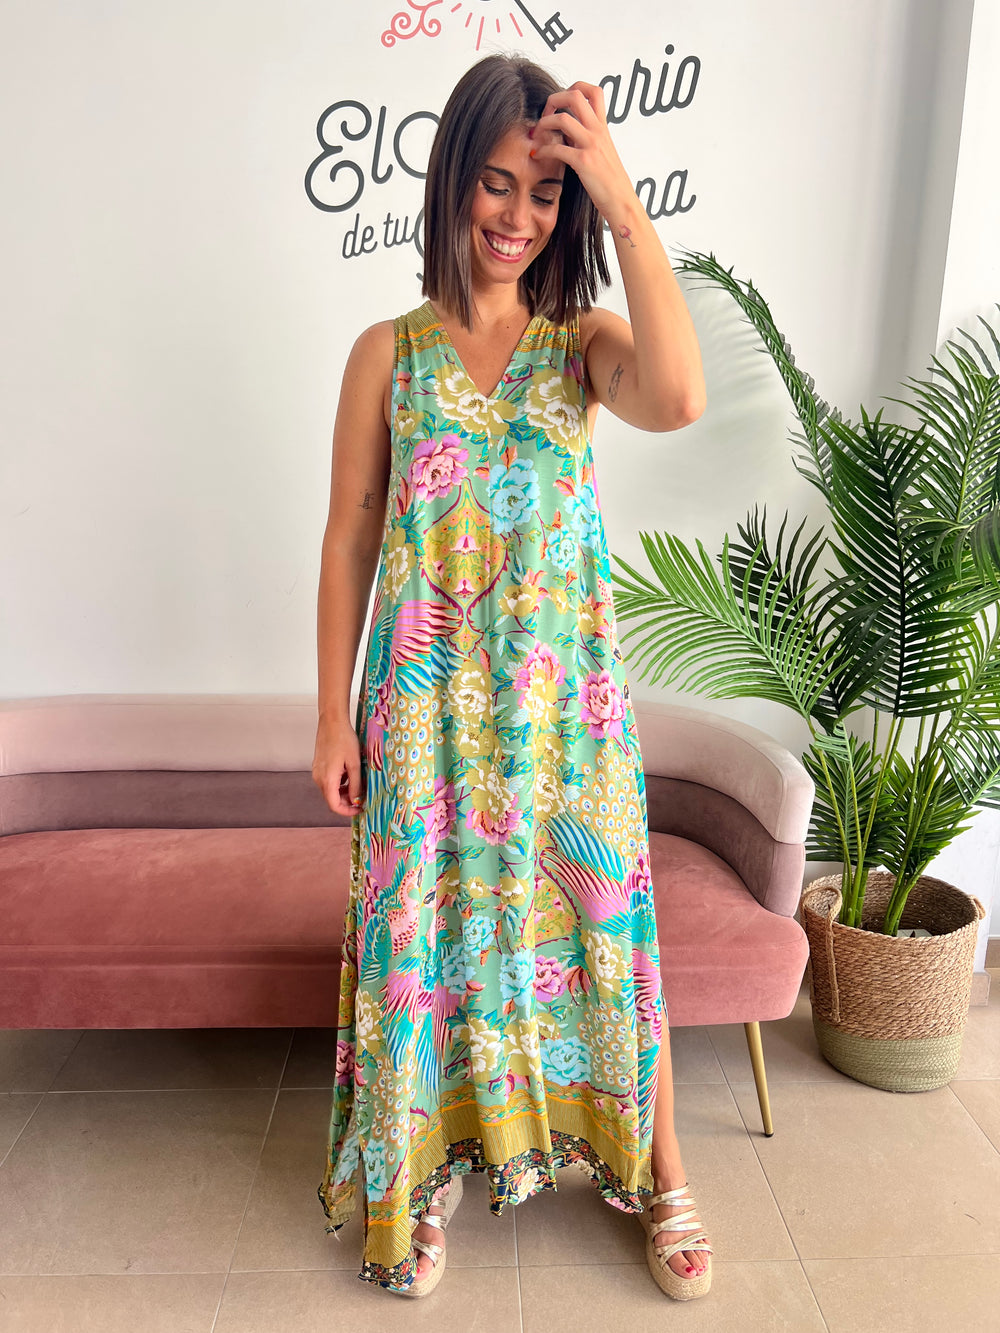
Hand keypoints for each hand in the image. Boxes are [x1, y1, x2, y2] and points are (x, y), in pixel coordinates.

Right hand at [312, 714, 365, 816]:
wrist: (332, 722)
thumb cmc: (343, 739)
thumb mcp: (354, 764)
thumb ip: (355, 784)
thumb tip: (356, 800)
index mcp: (327, 780)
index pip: (334, 806)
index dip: (348, 811)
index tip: (360, 809)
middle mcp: (319, 778)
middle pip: (332, 799)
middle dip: (347, 801)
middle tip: (362, 796)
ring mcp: (317, 772)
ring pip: (330, 791)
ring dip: (344, 792)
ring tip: (358, 784)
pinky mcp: (318, 766)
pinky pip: (328, 781)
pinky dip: (339, 783)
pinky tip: (350, 774)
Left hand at [531, 81, 633, 221]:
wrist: (621, 201)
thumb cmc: (611, 181)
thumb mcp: (602, 152)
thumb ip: (586, 138)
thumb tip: (568, 133)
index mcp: (603, 127)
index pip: (594, 91)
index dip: (574, 87)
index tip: (561, 102)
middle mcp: (598, 131)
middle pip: (575, 95)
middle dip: (554, 99)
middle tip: (545, 114)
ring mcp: (591, 145)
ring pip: (563, 118)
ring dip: (544, 123)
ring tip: (537, 134)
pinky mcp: (584, 162)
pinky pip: (557, 148)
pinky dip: (543, 149)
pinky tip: (538, 155)